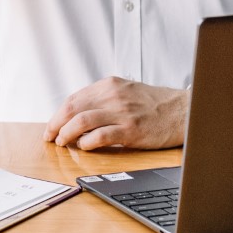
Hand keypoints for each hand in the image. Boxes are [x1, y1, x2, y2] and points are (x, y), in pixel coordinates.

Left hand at [43, 78, 189, 149]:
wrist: (181, 111)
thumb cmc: (154, 104)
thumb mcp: (126, 91)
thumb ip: (103, 98)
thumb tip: (77, 114)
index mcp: (109, 85)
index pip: (73, 99)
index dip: (57, 115)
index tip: (51, 127)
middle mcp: (113, 96)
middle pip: (72, 109)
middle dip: (56, 125)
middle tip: (51, 137)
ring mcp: (121, 112)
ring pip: (81, 121)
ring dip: (67, 134)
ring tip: (63, 143)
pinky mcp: (130, 129)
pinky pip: (100, 136)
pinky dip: (86, 142)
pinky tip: (84, 147)